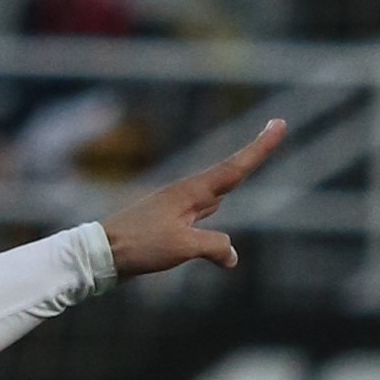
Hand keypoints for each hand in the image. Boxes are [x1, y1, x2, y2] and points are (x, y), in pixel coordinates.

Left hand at [101, 117, 285, 280]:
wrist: (101, 253)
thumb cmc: (139, 246)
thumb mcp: (182, 247)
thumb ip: (213, 246)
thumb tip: (231, 256)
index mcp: (192, 192)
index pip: (235, 167)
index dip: (260, 148)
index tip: (278, 124)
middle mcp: (187, 193)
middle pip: (230, 171)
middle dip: (254, 153)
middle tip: (276, 129)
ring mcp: (177, 206)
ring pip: (216, 188)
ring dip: (237, 174)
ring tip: (256, 155)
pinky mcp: (169, 221)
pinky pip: (202, 208)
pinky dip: (217, 202)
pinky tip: (219, 202)